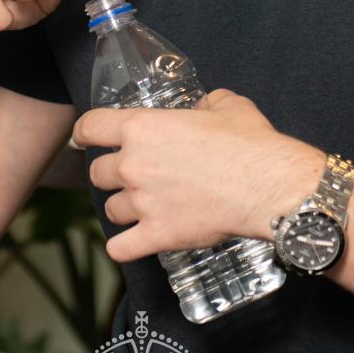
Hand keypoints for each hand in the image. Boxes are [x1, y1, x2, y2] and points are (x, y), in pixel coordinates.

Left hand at [72, 89, 321, 263]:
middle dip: (111, 173)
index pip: (90, 127)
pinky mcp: (157, 234)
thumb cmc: (249, 143)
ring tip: (143, 207)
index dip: (85, 133)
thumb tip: (202, 110)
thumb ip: (203, 104)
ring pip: (110, 210)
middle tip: (132, 175)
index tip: (85, 139)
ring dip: (123, 207)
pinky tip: (133, 241)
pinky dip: (124, 246)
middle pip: (97, 172)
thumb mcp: (225, 104)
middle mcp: (133, 164)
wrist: (269, 185)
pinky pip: (120, 248)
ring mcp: (143, 202)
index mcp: (142, 127)